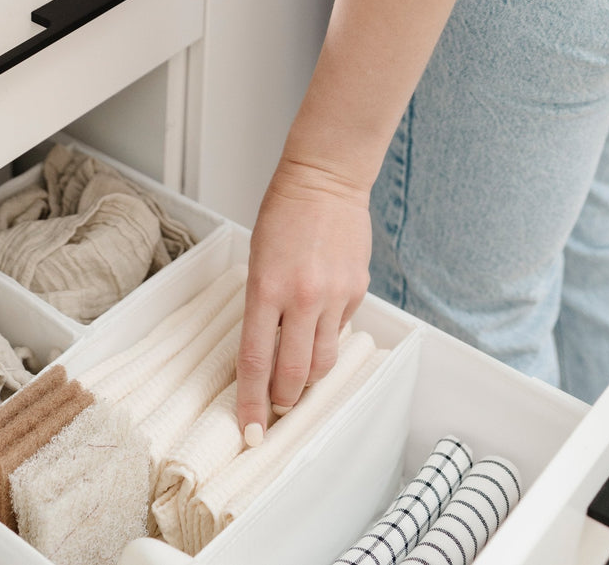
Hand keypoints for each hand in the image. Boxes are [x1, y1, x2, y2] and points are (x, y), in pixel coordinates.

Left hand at [236, 156, 371, 435]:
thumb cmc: (283, 214)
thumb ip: (264, 305)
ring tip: (297, 378)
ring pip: (323, 361)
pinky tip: (319, 322)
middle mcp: (303, 297)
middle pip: (293, 373)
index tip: (250, 428)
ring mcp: (334, 296)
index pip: (255, 360)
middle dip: (283, 399)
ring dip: (308, 378)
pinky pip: (341, 329)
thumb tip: (269, 350)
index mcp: (267, 287)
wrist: (325, 179)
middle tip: (276, 407)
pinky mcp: (358, 291)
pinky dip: (328, 336)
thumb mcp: (258, 260)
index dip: (251, 401)